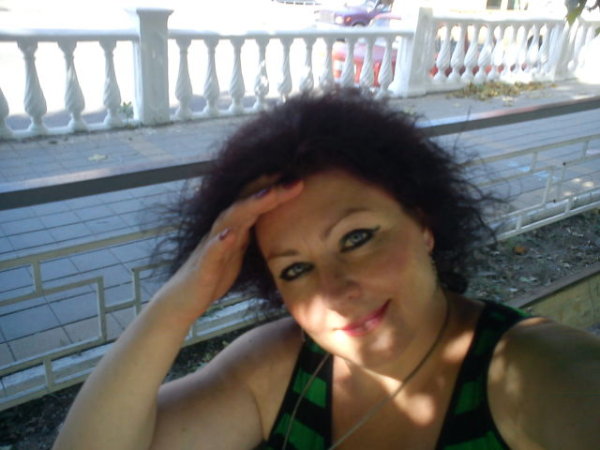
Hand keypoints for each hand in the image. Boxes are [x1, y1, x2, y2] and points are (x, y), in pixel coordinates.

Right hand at [152, 177, 302, 325]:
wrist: (183, 299)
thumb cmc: (214, 274)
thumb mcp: (240, 252)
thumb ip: (253, 235)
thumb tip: (280, 225)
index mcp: (235, 228)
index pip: (256, 202)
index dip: (276, 189)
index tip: (300, 177)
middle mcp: (223, 231)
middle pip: (246, 203)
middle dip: (270, 189)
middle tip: (295, 180)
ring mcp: (212, 246)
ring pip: (229, 220)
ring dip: (249, 205)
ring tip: (270, 194)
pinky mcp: (204, 267)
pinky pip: (212, 252)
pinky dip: (221, 242)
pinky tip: (231, 234)